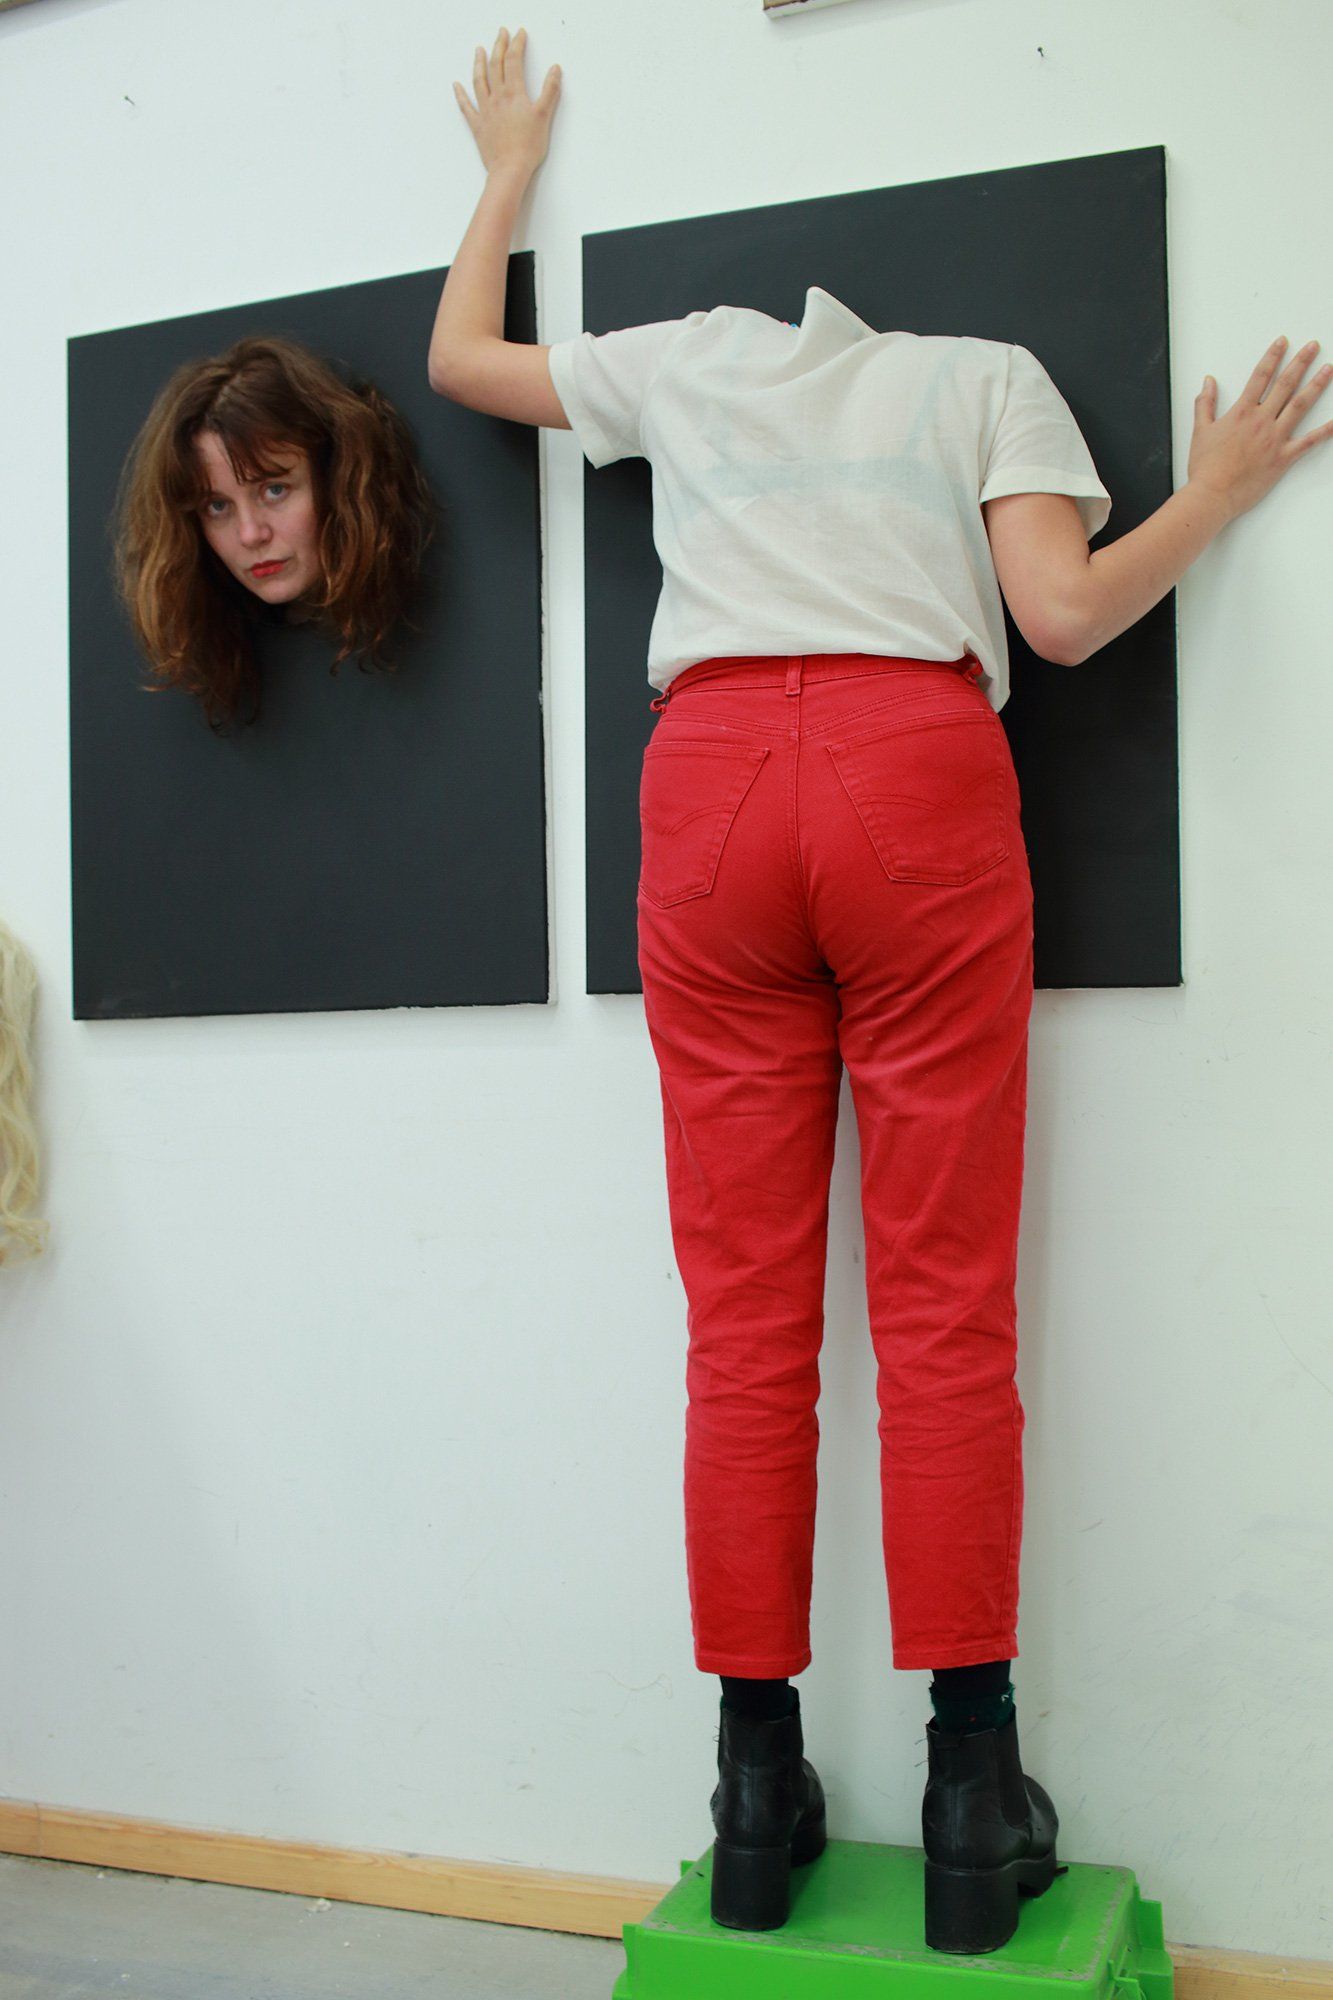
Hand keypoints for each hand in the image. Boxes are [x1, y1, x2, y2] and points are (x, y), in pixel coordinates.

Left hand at [454, 26, 560, 180]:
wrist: (510, 170)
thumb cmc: (528, 146)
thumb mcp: (544, 116)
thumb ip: (550, 90)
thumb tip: (555, 69)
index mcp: (513, 93)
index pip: (513, 61)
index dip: (516, 44)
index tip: (519, 33)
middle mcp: (497, 98)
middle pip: (495, 65)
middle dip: (498, 46)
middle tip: (501, 33)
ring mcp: (485, 111)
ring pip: (479, 81)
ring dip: (478, 63)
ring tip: (478, 50)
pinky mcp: (478, 126)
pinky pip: (466, 107)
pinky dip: (460, 95)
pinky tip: (456, 85)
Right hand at [1187, 337, 1332, 521]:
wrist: (1212, 495)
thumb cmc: (1205, 468)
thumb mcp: (1200, 431)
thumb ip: (1205, 404)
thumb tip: (1208, 382)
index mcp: (1242, 412)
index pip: (1260, 376)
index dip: (1273, 356)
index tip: (1283, 342)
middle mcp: (1261, 421)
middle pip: (1285, 384)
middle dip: (1301, 362)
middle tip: (1313, 347)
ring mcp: (1274, 438)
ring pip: (1300, 405)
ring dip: (1317, 385)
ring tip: (1328, 369)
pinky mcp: (1283, 458)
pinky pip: (1309, 442)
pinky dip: (1326, 431)